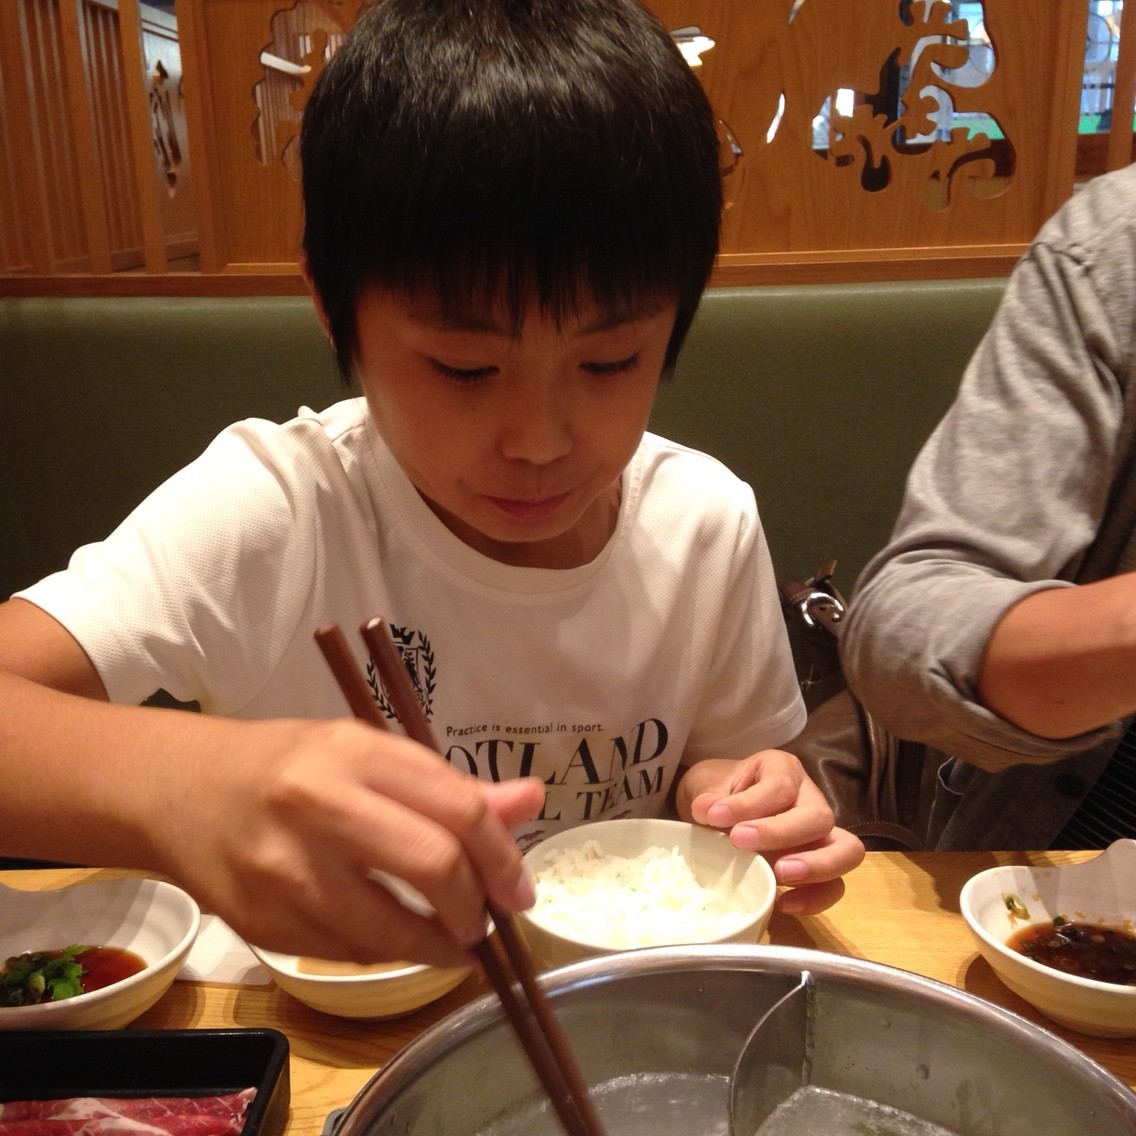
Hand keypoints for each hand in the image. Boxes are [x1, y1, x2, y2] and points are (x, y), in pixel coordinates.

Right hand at [149, 715, 544, 967]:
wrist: (183, 791)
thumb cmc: (290, 765)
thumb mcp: (369, 753)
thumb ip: (449, 785)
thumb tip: (532, 800)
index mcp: (355, 753)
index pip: (457, 808)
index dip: (504, 856)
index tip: (521, 889)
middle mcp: (319, 807)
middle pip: (433, 867)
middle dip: (478, 907)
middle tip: (490, 919)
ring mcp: (286, 871)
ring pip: (392, 930)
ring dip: (441, 947)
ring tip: (456, 940)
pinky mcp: (265, 923)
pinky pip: (351, 954)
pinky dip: (389, 954)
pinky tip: (400, 939)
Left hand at [675, 749, 864, 914]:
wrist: (719, 814)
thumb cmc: (718, 794)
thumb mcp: (706, 786)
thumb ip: (708, 797)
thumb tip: (706, 810)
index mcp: (782, 770)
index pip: (780, 784)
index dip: (749, 803)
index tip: (715, 816)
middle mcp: (809, 799)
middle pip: (818, 816)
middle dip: (781, 832)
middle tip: (740, 842)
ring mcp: (821, 835)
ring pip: (846, 850)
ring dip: (816, 865)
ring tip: (781, 874)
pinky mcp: (820, 867)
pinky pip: (835, 885)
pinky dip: (815, 897)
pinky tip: (783, 904)